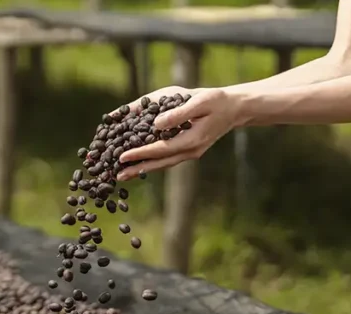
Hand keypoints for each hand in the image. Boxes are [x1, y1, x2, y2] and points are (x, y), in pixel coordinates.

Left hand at [116, 88, 244, 181]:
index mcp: (192, 141)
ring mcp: (190, 153)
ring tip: (124, 174)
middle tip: (117, 175)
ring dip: (142, 169)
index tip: (122, 157)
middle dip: (137, 168)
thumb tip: (156, 124)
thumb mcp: (200, 102)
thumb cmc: (217, 101)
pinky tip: (140, 165)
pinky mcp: (188, 151)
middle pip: (159, 163)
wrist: (234, 109)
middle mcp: (190, 151)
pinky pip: (167, 159)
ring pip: (162, 164)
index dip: (140, 153)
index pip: (160, 149)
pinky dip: (152, 162)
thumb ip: (178, 113)